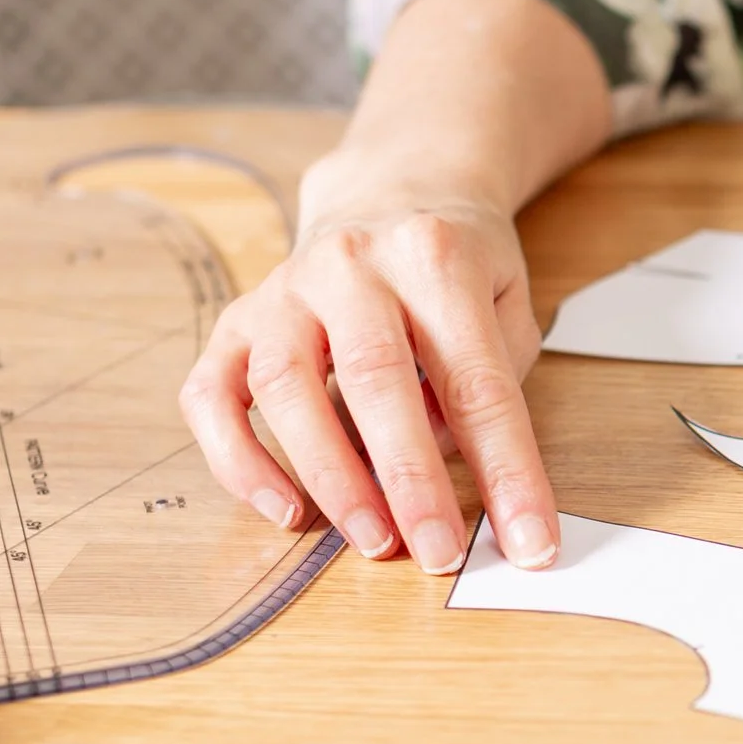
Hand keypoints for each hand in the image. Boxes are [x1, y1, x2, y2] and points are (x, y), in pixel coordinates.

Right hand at [179, 157, 558, 573]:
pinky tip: (283, 510)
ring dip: (330, 477)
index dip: (508, 472)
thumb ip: (492, 376)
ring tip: (371, 540)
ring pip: (286, 389)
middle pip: (378, 383)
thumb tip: (445, 456)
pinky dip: (239, 460)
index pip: (479, 383)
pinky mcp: (236, 318)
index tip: (530, 543)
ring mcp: (284, 290)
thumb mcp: (508, 301)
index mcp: (436, 260)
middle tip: (435, 554)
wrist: (392, 189)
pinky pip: (212, 395)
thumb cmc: (458, 264)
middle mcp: (353, 267)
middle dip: (410, 481)